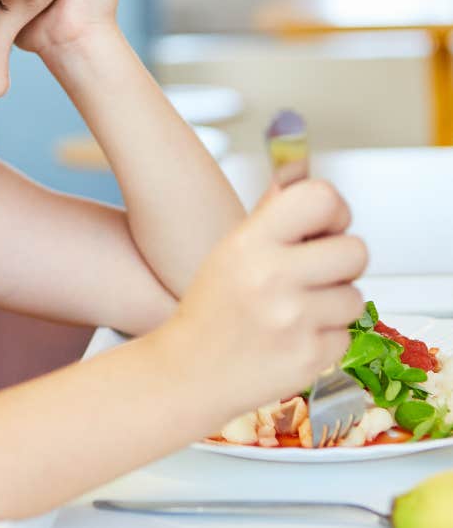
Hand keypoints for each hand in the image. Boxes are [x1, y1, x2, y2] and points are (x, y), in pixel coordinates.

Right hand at [156, 180, 367, 420]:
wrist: (191, 370)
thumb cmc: (210, 309)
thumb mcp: (230, 251)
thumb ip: (269, 216)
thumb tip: (296, 176)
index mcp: (251, 243)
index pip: (321, 199)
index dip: (334, 210)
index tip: (326, 225)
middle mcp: (273, 277)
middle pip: (355, 250)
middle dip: (342, 261)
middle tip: (317, 271)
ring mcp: (294, 319)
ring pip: (355, 296)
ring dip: (334, 302)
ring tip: (298, 308)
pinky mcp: (310, 356)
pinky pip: (345, 335)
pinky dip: (326, 336)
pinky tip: (295, 335)